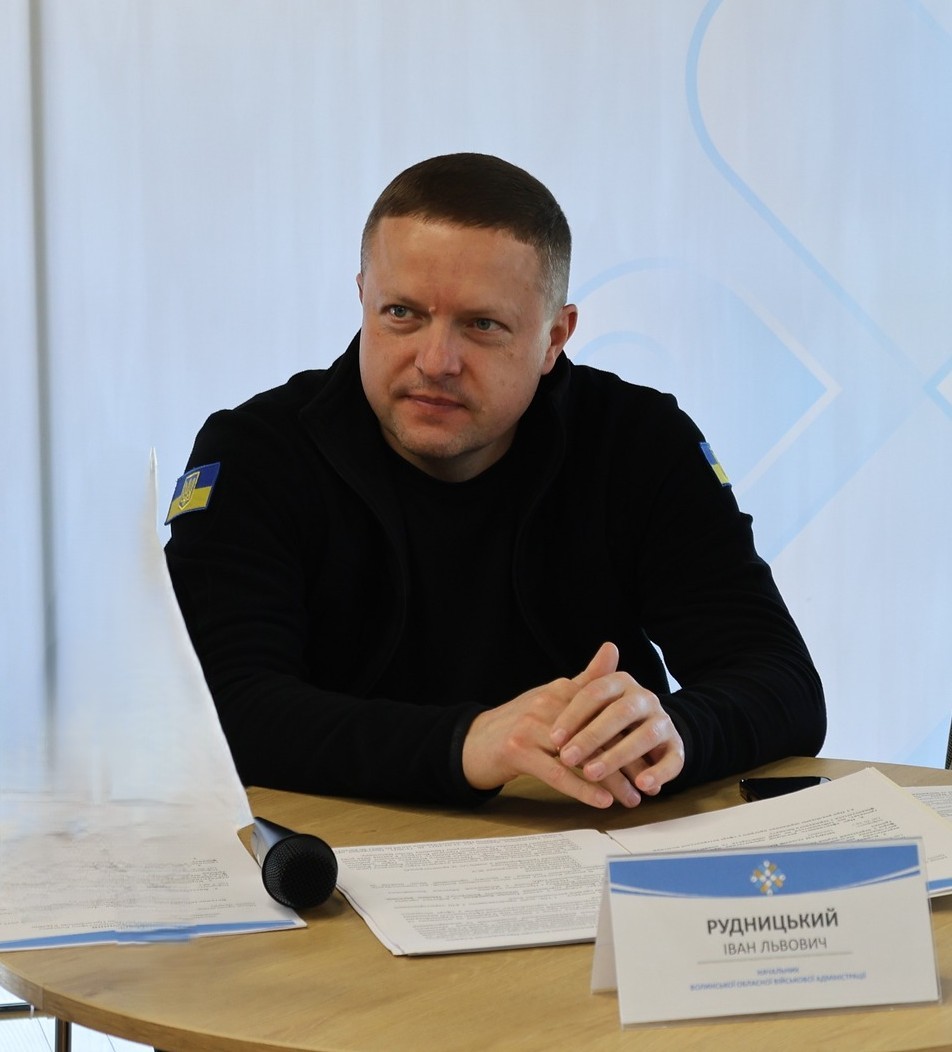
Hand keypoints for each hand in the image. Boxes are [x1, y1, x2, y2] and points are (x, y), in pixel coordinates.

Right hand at [461, 643, 682, 807]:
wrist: (472, 742)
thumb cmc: (519, 723)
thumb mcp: (553, 698)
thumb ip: (586, 679)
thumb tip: (613, 648)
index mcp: (560, 690)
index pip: (605, 714)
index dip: (631, 737)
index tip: (652, 757)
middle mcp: (546, 703)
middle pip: (598, 735)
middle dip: (627, 761)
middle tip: (649, 785)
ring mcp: (530, 726)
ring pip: (581, 755)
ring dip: (611, 780)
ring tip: (632, 799)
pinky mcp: (518, 751)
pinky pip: (557, 772)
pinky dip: (583, 788)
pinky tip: (602, 800)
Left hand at [550, 642, 683, 800]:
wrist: (649, 726)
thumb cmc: (608, 716)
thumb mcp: (593, 703)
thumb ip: (578, 692)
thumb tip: (559, 683)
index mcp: (621, 682)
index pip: (595, 692)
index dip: (573, 716)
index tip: (553, 738)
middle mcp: (645, 698)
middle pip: (619, 713)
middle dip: (591, 737)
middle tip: (566, 758)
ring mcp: (663, 721)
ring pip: (644, 736)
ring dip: (617, 756)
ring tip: (592, 773)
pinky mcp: (677, 746)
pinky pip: (672, 760)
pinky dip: (658, 773)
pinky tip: (642, 785)